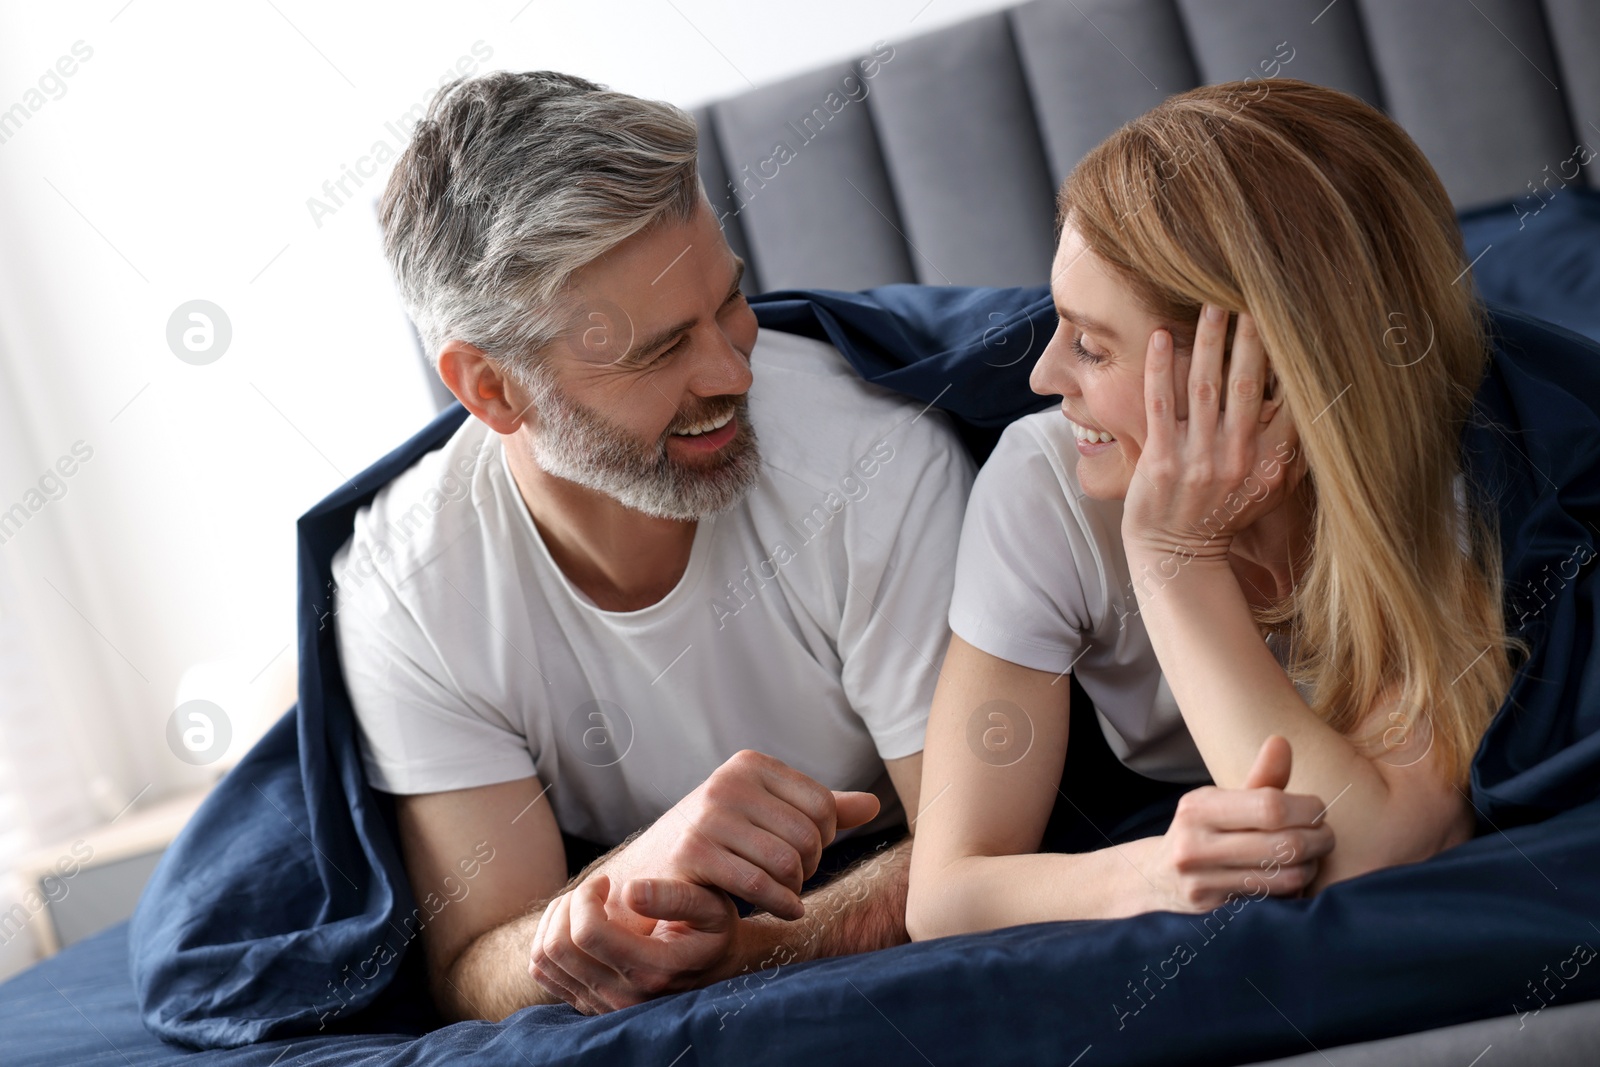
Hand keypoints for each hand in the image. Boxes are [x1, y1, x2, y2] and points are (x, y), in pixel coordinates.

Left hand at [529, 873, 745, 1014]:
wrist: (717, 968)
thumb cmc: (713, 930)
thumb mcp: (711, 906)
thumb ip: (674, 897)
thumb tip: (629, 891)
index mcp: (654, 970)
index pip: (588, 933)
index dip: (587, 896)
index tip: (607, 881)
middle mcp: (624, 995)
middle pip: (559, 946)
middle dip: (569, 904)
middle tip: (595, 889)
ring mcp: (603, 1004)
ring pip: (544, 960)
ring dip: (555, 920)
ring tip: (585, 904)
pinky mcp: (588, 1004)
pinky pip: (543, 973)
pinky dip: (547, 940)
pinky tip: (575, 924)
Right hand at [605, 749, 878, 924]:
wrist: (649, 873)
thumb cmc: (717, 843)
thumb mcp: (765, 817)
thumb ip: (818, 809)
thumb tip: (873, 805)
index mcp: (749, 765)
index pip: (823, 804)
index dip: (825, 838)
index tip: (807, 854)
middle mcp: (727, 783)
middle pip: (809, 835)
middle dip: (810, 867)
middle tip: (794, 879)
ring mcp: (708, 817)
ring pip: (788, 862)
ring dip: (794, 889)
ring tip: (785, 894)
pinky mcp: (693, 854)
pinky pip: (759, 886)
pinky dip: (781, 905)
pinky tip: (785, 911)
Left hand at [1121, 304, 1294, 563]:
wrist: (1178, 554)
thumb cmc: (1226, 513)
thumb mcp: (1272, 488)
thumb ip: (1293, 449)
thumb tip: (1322, 403)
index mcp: (1272, 463)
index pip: (1290, 402)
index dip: (1292, 362)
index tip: (1296, 321)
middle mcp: (1237, 459)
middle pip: (1249, 385)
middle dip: (1252, 338)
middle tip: (1253, 294)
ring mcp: (1197, 459)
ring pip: (1205, 387)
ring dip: (1208, 342)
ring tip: (1212, 304)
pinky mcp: (1160, 460)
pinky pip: (1160, 404)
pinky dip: (1160, 368)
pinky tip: (1159, 336)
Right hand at [1146, 735, 1332, 911]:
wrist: (1156, 880)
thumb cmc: (1202, 833)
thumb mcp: (1221, 802)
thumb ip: (1260, 778)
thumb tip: (1281, 741)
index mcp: (1198, 808)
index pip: (1271, 806)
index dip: (1308, 808)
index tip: (1319, 810)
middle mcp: (1194, 846)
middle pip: (1285, 844)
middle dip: (1320, 840)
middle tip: (1326, 836)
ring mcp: (1203, 884)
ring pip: (1286, 877)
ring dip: (1311, 866)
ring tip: (1311, 857)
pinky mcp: (1216, 913)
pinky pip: (1276, 901)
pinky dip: (1294, 889)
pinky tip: (1291, 878)